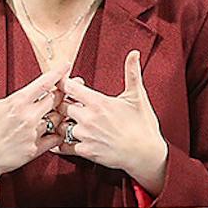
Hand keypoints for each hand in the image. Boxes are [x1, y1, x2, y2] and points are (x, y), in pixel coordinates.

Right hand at [0, 57, 62, 198]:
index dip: (58, 73)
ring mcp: (33, 134)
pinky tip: (59, 129)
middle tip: (73, 85)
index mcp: (17, 102)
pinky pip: (55, 139)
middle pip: (56, 99)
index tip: (65, 67)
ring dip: (63, 111)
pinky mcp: (35, 149)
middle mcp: (28, 117)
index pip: (44, 83)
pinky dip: (59, 132)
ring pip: (58, 118)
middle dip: (66, 91)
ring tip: (67, 106)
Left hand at [57, 50, 168, 192]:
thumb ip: (132, 73)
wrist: (146, 154)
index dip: (64, 84)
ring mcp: (86, 135)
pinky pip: (64, 146)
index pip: (69, 87)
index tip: (65, 84)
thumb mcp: (137, 96)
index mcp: (98, 102)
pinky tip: (62, 140)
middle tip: (65, 103)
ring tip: (66, 121)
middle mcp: (88, 118)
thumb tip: (134, 53)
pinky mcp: (86, 151)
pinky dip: (62, 143)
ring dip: (62, 123)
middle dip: (62, 103)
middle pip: (61, 106)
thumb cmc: (143, 125)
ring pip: (61, 126)